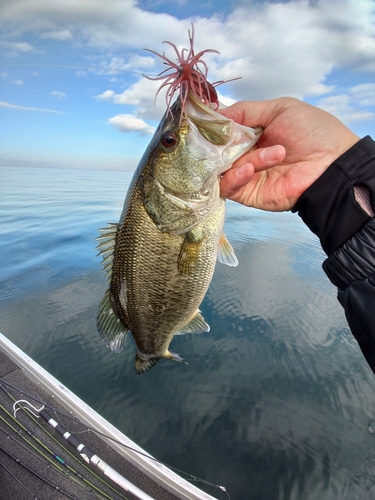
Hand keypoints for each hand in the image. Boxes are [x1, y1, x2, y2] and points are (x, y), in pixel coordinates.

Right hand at [220, 97, 359, 210]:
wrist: (332, 164)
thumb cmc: (312, 132)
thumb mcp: (279, 109)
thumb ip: (246, 110)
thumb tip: (215, 114)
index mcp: (252, 133)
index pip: (222, 132)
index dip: (214, 128)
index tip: (209, 124)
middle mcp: (245, 153)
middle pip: (217, 151)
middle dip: (221, 145)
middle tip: (230, 140)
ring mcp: (246, 175)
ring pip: (222, 168)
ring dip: (241, 159)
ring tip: (273, 154)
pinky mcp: (249, 194)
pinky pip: (228, 188)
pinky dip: (234, 177)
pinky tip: (249, 169)